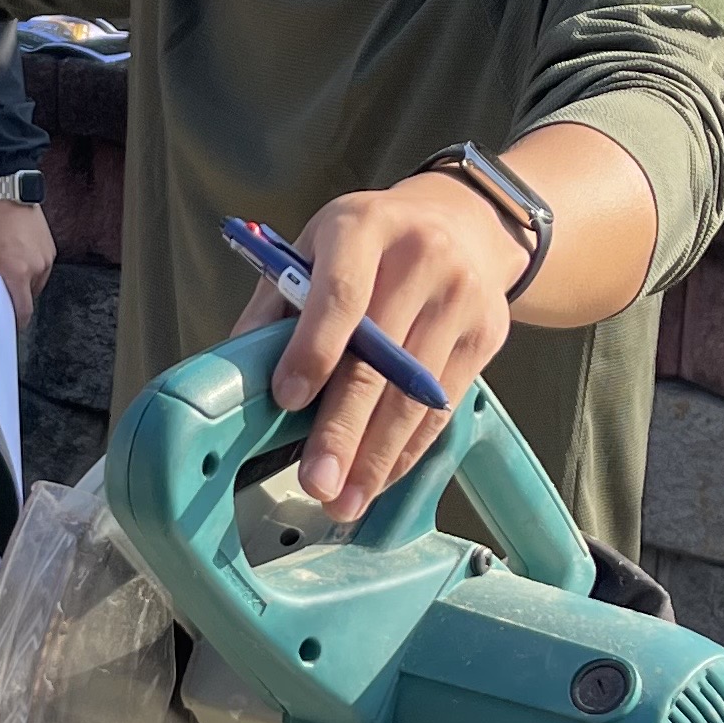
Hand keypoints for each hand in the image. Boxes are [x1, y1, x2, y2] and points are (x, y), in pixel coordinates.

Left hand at [0, 197, 54, 316]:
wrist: (10, 196)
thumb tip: (0, 291)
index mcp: (17, 273)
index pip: (23, 308)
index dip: (18, 320)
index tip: (14, 325)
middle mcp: (36, 268)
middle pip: (30, 295)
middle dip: (18, 293)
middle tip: (5, 283)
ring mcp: (46, 259)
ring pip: (37, 281)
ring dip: (26, 280)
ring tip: (13, 262)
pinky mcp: (51, 249)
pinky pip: (42, 267)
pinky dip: (33, 266)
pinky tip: (21, 253)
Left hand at [259, 177, 533, 512]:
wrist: (463, 222)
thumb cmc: (370, 243)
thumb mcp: (316, 248)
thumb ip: (275, 305)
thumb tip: (236, 372)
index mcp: (364, 229)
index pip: (340, 294)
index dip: (313, 350)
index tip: (287, 399)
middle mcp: (422, 258)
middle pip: (380, 359)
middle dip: (344, 429)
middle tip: (316, 481)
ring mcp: (461, 298)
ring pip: (414, 394)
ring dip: (377, 456)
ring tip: (344, 500)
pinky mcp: (487, 334)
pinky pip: (442, 407)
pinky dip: (407, 449)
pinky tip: (378, 477)